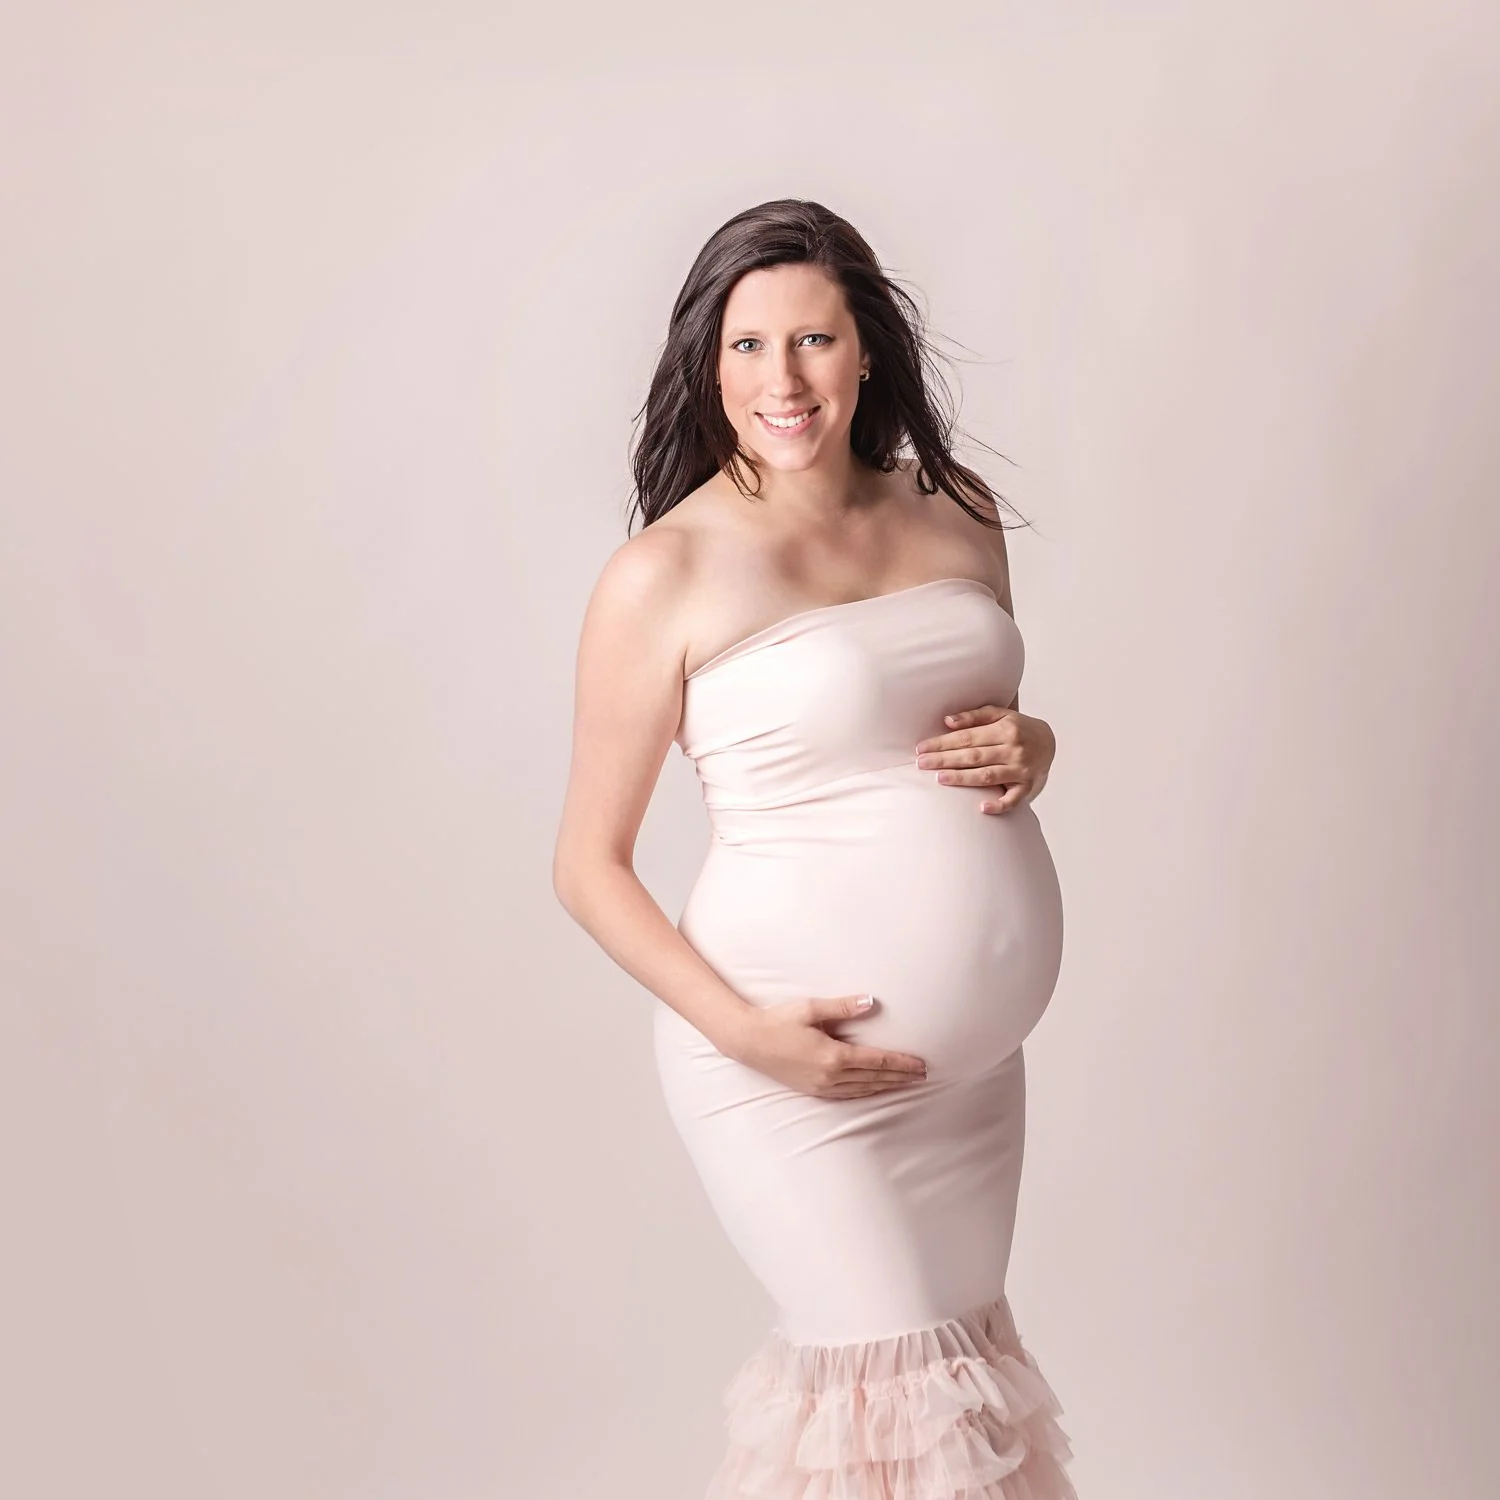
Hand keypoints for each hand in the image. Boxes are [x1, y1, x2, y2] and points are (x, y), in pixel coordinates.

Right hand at [722, 994, 928, 1098]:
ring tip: (905, 1083)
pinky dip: (866, 1092)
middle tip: (923, 1076)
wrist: (748, 1041)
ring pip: (863, 1089)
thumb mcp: (811, 1008)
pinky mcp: (812, 1090)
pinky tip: (873, 1089)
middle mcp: (830, 1075)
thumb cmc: (778, 1020)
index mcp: (833, 1055)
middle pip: (874, 1077)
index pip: (877, 1061)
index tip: (921, 1065)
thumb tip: (871, 1002)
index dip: (901, 1063)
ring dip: (886, 1086)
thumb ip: (843, 1007)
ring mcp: (821, 1086)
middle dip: (901, 1077)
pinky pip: (847, 1094)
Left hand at [915, 706, 1055, 813]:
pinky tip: (982, 807)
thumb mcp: (1001, 714)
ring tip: (939, 779)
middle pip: (973, 756)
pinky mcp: (1027, 787)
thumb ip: (975, 716)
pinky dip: (999, 805)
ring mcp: (1021, 769)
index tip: (922, 748)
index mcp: (1005, 729)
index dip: (943, 743)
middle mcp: (1014, 749)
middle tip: (922, 763)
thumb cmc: (1018, 728)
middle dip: (945, 760)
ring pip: (987, 776)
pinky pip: (1013, 799)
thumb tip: (947, 721)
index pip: (967, 737)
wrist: (1050, 742)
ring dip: (962, 778)